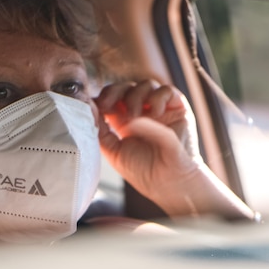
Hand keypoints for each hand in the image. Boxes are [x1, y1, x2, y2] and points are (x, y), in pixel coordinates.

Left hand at [95, 81, 201, 204]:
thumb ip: (100, 130)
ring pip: (146, 84)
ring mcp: (161, 109)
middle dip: (115, 92)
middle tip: (110, 105)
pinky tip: (155, 114)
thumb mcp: (113, 151)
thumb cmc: (143, 171)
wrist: (169, 183)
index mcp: (125, 120)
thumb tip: (90, 106)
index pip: (112, 97)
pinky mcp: (178, 108)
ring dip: (135, 97)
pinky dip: (157, 98)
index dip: (104, 96)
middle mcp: (143, 111)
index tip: (98, 106)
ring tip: (134, 117)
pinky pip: (167, 90)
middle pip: (126, 86)